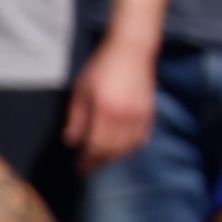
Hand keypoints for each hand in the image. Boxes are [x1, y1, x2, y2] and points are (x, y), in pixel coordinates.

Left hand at [67, 34, 158, 169]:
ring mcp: (140, 116)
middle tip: (88, 169)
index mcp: (105, 110)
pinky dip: (131, 149)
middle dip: (99, 162)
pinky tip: (121, 150)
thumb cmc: (101, 68)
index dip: (88, 161)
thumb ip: (76, 118)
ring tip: (101, 160)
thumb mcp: (81, 90)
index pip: (96, 146)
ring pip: (128, 148)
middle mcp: (125, 117)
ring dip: (114, 158)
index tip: (80, 170)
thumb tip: (72, 142)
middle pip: (112, 151)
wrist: (131, 51)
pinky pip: (142, 140)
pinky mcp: (150, 114)